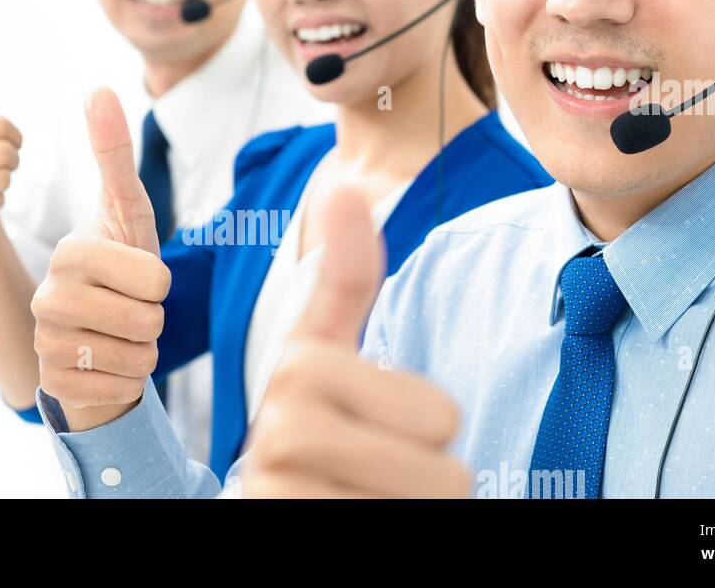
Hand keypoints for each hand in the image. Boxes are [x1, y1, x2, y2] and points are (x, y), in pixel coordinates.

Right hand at [31, 88, 170, 431]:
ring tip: (120, 336)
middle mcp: (47, 297)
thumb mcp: (127, 211)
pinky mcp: (54, 385)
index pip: (154, 279)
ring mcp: (45, 344)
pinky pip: (120, 390)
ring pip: (136, 358)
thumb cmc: (120, 268)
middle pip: (148, 320)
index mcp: (70, 253)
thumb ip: (115, 154)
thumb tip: (98, 87)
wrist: (95, 335)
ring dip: (142, 352)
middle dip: (154, 320)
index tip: (137, 277)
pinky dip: (126, 383)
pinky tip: (106, 367)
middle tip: (132, 311)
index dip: (161, 283)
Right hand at [241, 187, 470, 498]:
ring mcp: (285, 490)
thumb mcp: (324, 356)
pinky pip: (409, 527)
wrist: (272, 515)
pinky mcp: (293, 526)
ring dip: (415, 503)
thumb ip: (343, 280)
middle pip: (442, 448)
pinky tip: (355, 516)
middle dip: (426, 468)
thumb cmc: (319, 439)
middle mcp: (280, 430)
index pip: (437, 411)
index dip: (425, 423)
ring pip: (435, 494)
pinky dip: (401, 527)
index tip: (371, 416)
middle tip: (375, 471)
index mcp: (298, 368)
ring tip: (364, 496)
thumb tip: (344, 186)